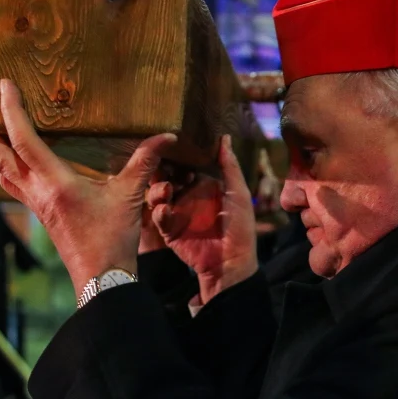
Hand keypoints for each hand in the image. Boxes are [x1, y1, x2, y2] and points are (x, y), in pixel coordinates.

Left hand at [0, 79, 175, 295]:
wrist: (101, 277)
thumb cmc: (113, 238)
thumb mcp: (130, 196)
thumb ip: (144, 162)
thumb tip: (167, 136)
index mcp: (55, 182)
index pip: (23, 139)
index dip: (11, 110)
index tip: (4, 85)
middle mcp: (37, 191)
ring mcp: (35, 204)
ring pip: (1, 171)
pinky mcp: (40, 213)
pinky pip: (14, 183)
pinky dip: (9, 164)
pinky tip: (18, 158)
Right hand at [147, 135, 257, 304]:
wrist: (232, 262)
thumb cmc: (240, 227)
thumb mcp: (238, 193)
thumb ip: (229, 166)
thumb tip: (224, 137)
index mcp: (203, 185)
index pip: (184, 165)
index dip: (176, 156)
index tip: (169, 144)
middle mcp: (187, 196)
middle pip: (166, 176)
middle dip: (161, 170)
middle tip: (160, 163)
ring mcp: (177, 212)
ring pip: (158, 194)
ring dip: (158, 189)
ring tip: (166, 188)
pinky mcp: (169, 230)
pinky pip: (159, 216)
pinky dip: (159, 211)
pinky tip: (165, 209)